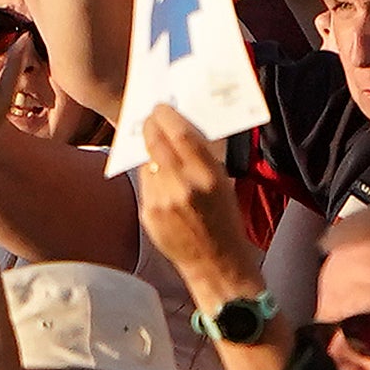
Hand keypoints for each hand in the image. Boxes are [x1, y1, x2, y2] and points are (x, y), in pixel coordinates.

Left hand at [133, 105, 264, 312]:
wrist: (215, 262)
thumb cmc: (224, 219)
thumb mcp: (222, 182)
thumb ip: (200, 157)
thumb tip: (178, 128)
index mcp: (207, 176)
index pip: (180, 134)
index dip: (166, 116)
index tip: (161, 107)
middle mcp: (183, 188)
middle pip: (157, 144)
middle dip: (151, 127)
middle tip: (150, 118)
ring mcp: (162, 203)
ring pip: (148, 163)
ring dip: (149, 150)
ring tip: (153, 142)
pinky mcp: (149, 216)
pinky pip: (145, 184)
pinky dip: (149, 175)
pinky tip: (158, 175)